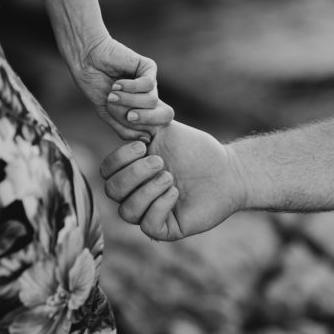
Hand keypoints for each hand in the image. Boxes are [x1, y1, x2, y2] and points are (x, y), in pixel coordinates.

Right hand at [70, 34, 173, 140]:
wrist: (86, 62)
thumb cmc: (95, 87)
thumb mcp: (107, 114)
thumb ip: (124, 129)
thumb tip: (148, 140)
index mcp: (142, 112)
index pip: (157, 127)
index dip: (142, 129)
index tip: (123, 121)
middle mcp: (149, 99)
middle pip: (164, 116)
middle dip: (144, 119)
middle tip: (127, 115)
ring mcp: (150, 83)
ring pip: (152, 101)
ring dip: (130, 101)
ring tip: (113, 95)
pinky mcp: (148, 68)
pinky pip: (148, 84)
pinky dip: (130, 87)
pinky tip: (117, 83)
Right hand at [100, 121, 247, 239]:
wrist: (226, 169)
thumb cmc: (195, 149)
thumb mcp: (164, 128)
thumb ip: (140, 118)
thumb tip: (114, 105)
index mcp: (131, 171)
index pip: (106, 171)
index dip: (119, 159)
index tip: (144, 145)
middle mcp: (136, 193)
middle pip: (112, 191)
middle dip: (134, 174)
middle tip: (160, 161)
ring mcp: (150, 212)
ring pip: (127, 211)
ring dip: (146, 191)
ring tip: (169, 177)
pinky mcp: (166, 229)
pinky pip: (148, 225)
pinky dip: (159, 206)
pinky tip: (175, 193)